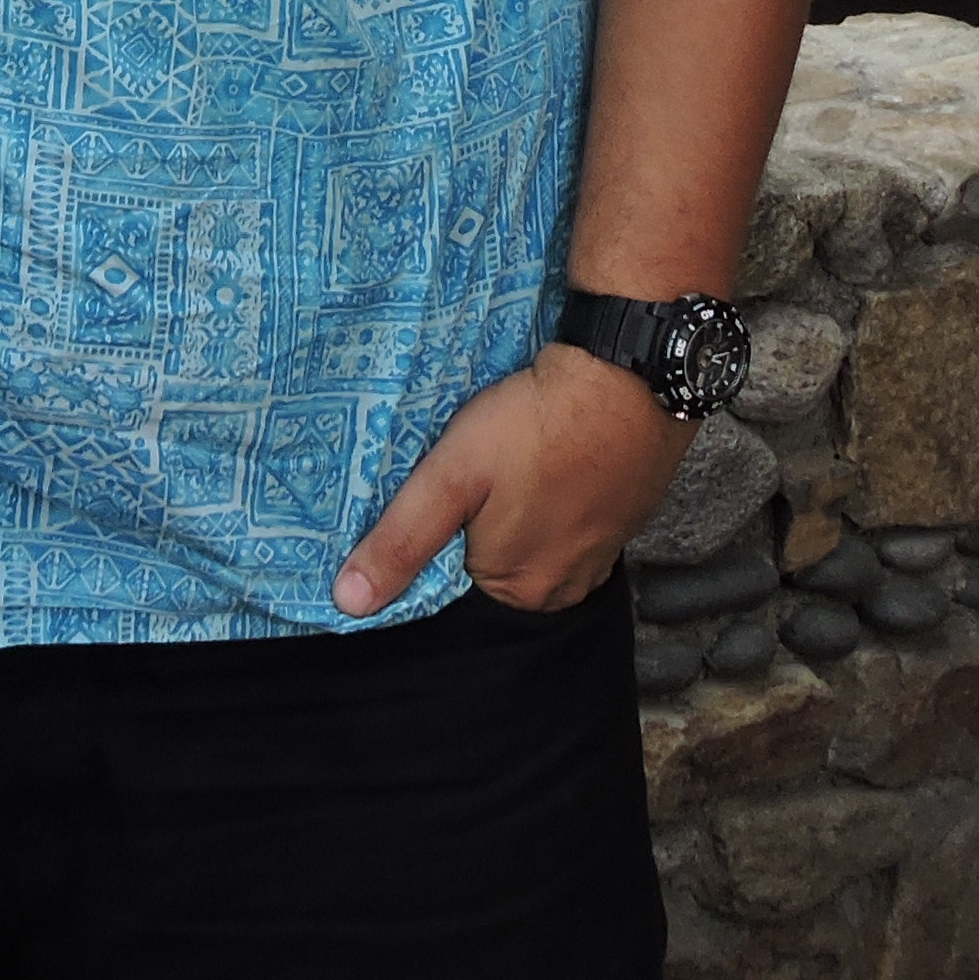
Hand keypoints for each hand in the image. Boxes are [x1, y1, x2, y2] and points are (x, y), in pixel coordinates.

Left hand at [336, 345, 696, 616]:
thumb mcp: (451, 479)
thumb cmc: (535, 428)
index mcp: (518, 589)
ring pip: (539, 541)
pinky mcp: (626, 517)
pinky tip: (548, 464)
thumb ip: (400, 541)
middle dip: (481, 526)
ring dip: (523, 511)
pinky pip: (574, 520)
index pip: (455, 580)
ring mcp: (603, 553)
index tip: (434, 494)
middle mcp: (566, 587)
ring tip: (510, 465)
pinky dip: (558, 498)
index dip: (439, 535)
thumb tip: (349, 602)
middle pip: (499, 564)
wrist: (629, 377)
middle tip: (473, 472)